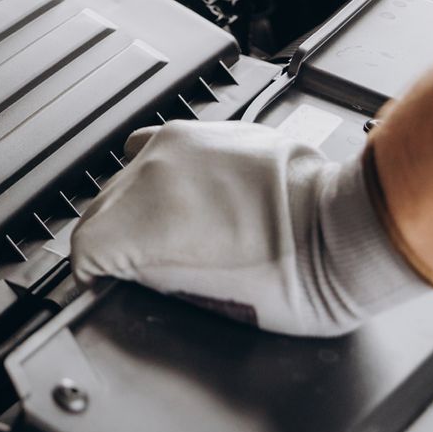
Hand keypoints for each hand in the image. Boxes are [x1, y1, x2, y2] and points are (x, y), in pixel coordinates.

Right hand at [70, 120, 432, 336]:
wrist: (348, 232)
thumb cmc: (299, 275)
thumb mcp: (208, 301)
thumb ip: (151, 278)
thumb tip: (129, 270)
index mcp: (149, 217)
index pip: (85, 245)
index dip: (92, 274)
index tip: (104, 284)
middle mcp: (157, 170)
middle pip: (99, 208)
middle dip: (112, 241)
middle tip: (139, 269)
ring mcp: (182, 144)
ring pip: (124, 175)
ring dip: (132, 204)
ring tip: (164, 232)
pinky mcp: (208, 131)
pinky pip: (160, 151)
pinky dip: (161, 176)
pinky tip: (186, 199)